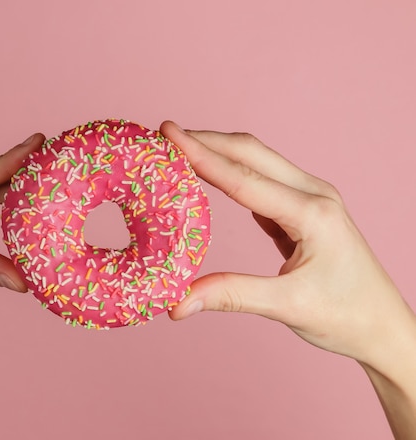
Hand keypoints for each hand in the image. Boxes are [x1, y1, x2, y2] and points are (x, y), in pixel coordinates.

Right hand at [160, 121, 414, 366]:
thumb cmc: (347, 316)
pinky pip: (260, 181)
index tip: (167, 132)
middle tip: (164, 135)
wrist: (383, 327)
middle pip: (250, 153)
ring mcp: (309, 199)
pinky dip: (229, 174)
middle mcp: (313, 194)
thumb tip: (178, 302)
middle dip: (206, 141)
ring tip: (179, 150)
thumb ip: (231, 295)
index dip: (201, 154)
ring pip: (256, 162)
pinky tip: (209, 176)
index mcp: (312, 212)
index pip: (242, 178)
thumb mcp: (288, 306)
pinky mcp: (301, 210)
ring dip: (217, 152)